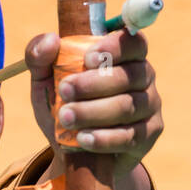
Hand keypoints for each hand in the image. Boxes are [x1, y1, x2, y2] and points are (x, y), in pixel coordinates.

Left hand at [26, 29, 162, 176]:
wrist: (71, 150)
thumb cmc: (64, 106)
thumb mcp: (45, 82)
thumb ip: (40, 58)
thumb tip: (50, 40)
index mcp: (125, 56)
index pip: (133, 43)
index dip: (114, 48)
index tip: (87, 58)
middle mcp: (144, 77)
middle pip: (128, 76)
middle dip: (93, 84)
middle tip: (65, 91)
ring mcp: (149, 106)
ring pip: (127, 106)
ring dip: (92, 112)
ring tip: (65, 117)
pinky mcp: (148, 135)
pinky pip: (129, 136)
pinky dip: (103, 138)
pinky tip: (83, 139)